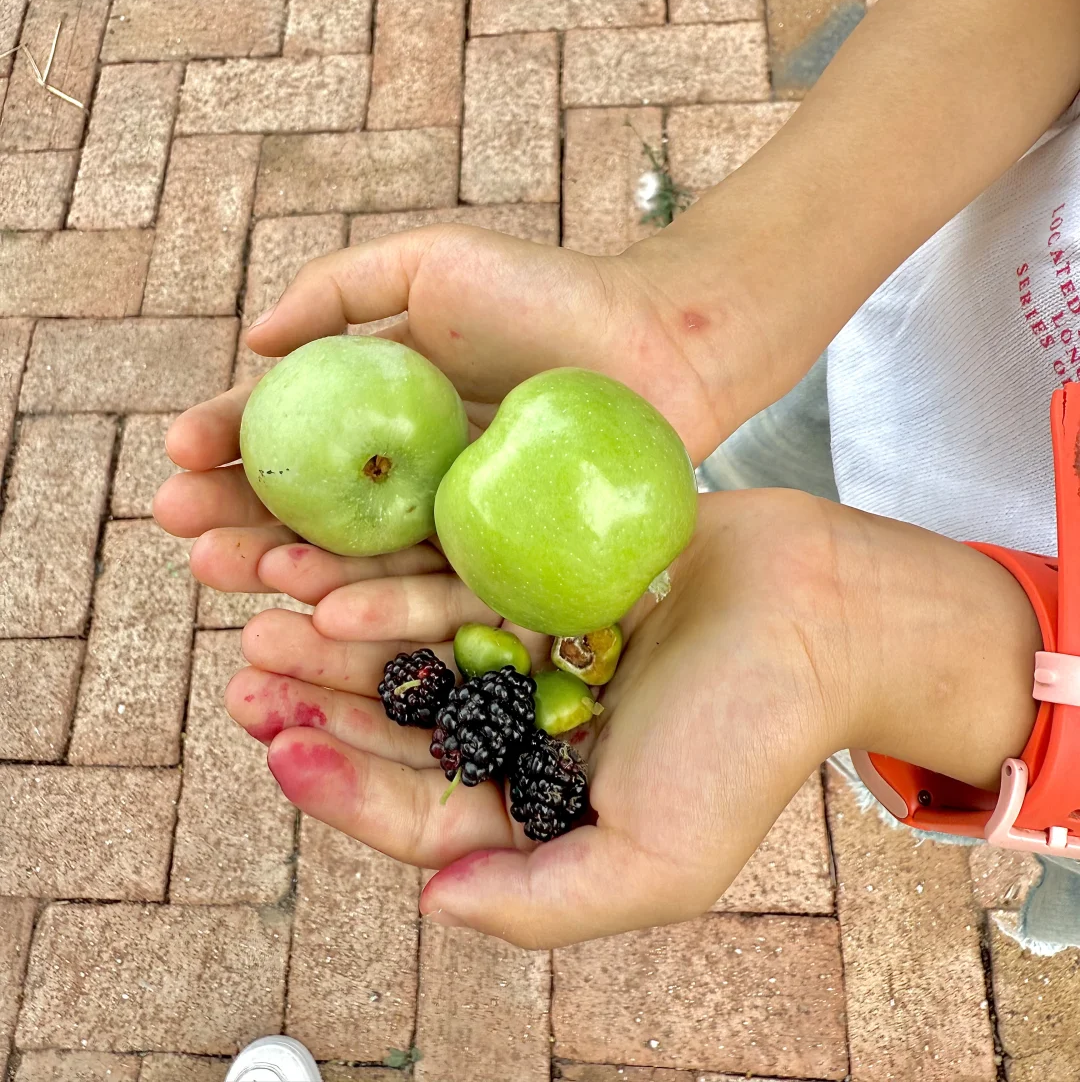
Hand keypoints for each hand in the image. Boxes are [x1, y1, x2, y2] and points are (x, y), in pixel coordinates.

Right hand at [154, 223, 744, 592]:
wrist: (659, 343)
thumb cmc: (548, 294)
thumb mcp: (433, 264)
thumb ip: (340, 288)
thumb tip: (252, 342)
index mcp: (378, 413)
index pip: (286, 437)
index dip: (226, 446)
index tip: (177, 456)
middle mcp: (402, 478)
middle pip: (304, 510)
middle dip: (233, 520)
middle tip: (179, 529)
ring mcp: (446, 529)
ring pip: (351, 561)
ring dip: (279, 568)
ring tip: (220, 567)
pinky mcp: (497, 572)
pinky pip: (427, 593)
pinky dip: (370, 602)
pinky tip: (318, 606)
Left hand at [223, 487, 1042, 948]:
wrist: (822, 615)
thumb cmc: (751, 742)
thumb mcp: (657, 859)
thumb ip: (542, 900)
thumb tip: (432, 906)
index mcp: (548, 802)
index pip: (423, 809)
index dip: (344, 786)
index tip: (277, 752)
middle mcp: (529, 725)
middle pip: (403, 722)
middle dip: (321, 706)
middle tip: (244, 681)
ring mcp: (533, 647)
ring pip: (415, 647)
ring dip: (338, 638)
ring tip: (261, 619)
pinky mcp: (542, 575)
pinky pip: (456, 578)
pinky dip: (396, 579)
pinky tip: (336, 572)